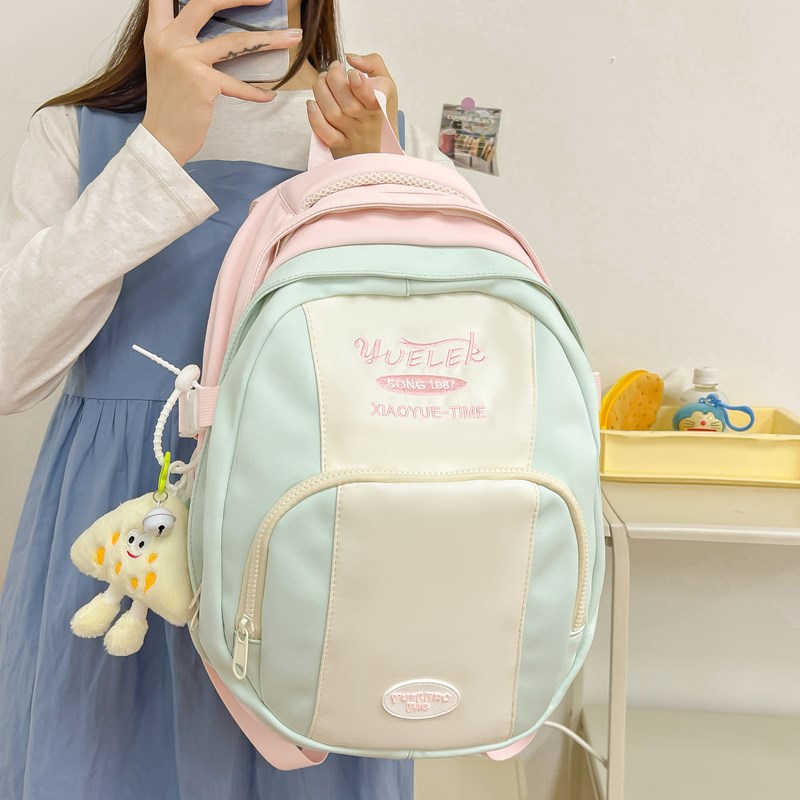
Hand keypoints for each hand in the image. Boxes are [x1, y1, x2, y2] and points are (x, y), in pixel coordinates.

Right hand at [142, 0, 301, 165]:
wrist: (161, 140)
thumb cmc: (169, 106)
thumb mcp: (166, 65)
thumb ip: (181, 42)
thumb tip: (216, 35)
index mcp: (158, 33)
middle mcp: (169, 40)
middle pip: (206, 2)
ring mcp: (186, 59)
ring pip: (235, 41)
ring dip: (269, 39)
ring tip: (292, 38)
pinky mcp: (203, 82)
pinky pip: (238, 85)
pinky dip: (256, 92)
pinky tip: (270, 95)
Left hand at [307, 54, 398, 159]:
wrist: (380, 147)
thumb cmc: (379, 111)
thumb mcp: (386, 85)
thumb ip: (373, 63)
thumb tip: (351, 58)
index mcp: (380, 105)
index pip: (372, 99)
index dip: (360, 86)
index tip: (351, 74)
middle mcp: (367, 122)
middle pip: (348, 104)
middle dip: (334, 79)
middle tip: (332, 70)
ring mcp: (353, 136)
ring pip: (333, 114)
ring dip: (321, 92)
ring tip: (321, 81)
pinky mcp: (340, 145)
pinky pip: (326, 134)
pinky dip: (315, 118)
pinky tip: (311, 105)